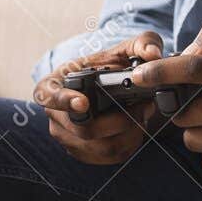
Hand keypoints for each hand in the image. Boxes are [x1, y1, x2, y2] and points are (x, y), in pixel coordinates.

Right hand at [33, 30, 163, 165]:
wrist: (107, 85)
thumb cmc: (107, 65)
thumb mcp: (123, 49)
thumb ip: (142, 43)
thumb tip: (153, 54)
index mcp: (52, 85)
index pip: (48, 96)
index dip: (64, 101)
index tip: (84, 103)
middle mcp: (55, 114)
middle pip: (84, 129)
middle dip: (120, 121)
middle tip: (142, 107)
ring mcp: (66, 136)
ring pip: (100, 147)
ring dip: (129, 134)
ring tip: (142, 115)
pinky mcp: (81, 152)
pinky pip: (107, 157)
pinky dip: (128, 144)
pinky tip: (136, 129)